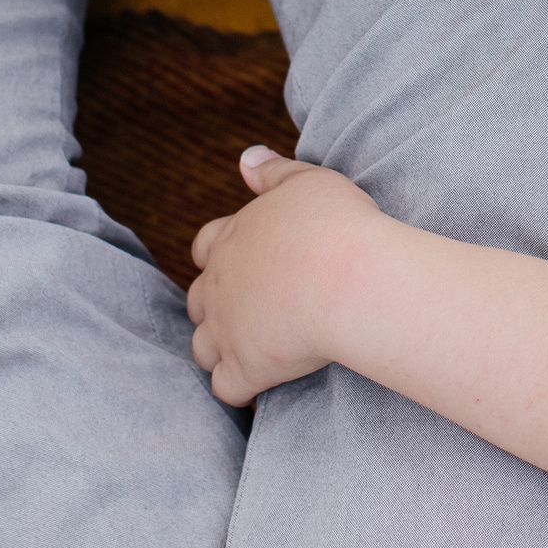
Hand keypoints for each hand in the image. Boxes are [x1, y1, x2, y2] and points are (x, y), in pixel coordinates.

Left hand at [187, 146, 387, 406]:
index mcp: (232, 239)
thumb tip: (245, 159)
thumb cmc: (336, 226)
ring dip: (220, 349)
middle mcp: (220, 284)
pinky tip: (260, 387)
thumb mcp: (307, 181)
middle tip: (251, 311)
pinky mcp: (245, 367)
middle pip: (198, 299)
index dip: (221, 256)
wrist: (349, 279)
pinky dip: (238, 388)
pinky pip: (226, 388)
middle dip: (216, 306)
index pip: (207, 246)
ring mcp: (227, 328)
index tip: (247, 263)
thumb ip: (273, 171)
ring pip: (202, 346)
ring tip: (252, 351)